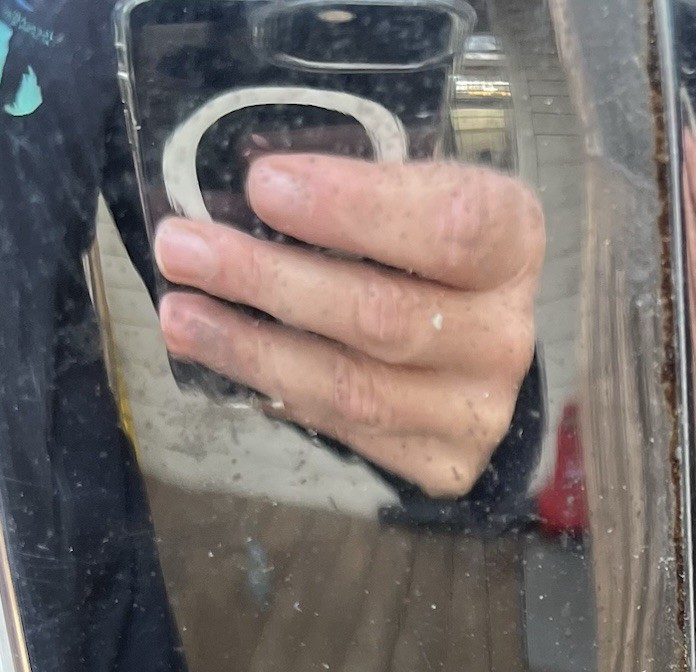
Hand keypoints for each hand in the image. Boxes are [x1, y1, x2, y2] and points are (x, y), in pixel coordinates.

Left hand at [154, 155, 543, 497]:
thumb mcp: (411, 189)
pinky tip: (225, 357)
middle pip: (386, 317)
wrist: (471, 337)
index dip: (354, 210)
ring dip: (253, 349)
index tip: (263, 185)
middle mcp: (506, 335)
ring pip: (355, 389)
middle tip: (183, 249)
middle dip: (270, 281)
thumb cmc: (424, 247)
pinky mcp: (445, 462)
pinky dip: (276, 392)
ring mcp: (479, 409)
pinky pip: (346, 431)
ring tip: (182, 313)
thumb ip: (354, 188)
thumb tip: (236, 199)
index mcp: (513, 243)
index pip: (449, 228)